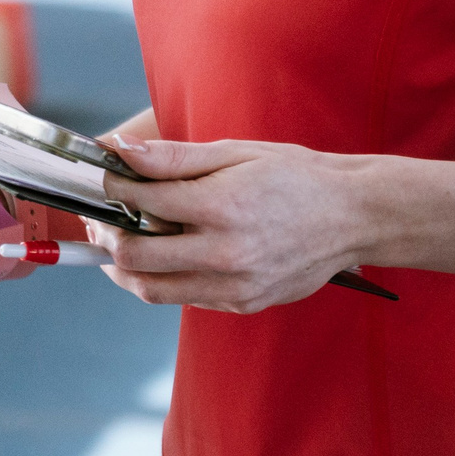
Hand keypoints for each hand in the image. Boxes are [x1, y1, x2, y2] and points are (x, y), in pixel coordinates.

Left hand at [87, 135, 370, 312]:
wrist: (355, 217)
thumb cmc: (295, 177)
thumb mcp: (234, 153)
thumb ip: (172, 157)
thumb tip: (119, 151)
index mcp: (222, 207)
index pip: (140, 201)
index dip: (109, 187)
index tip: (100, 179)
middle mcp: (226, 253)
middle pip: (134, 257)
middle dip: (106, 235)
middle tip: (100, 218)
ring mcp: (235, 286)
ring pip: (151, 289)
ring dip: (124, 267)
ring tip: (119, 242)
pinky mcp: (243, 303)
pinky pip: (184, 297)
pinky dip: (163, 279)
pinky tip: (163, 256)